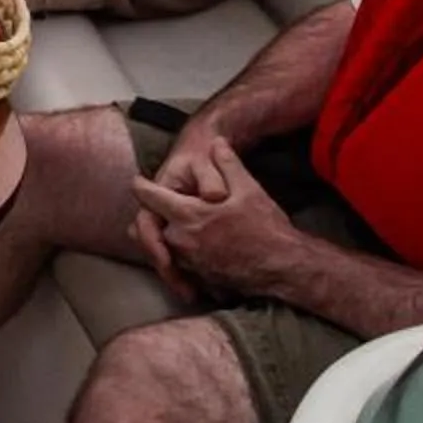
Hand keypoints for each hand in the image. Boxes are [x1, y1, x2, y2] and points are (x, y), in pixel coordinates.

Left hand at [129, 139, 301, 300]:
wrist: (284, 268)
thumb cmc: (266, 228)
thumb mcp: (249, 189)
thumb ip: (227, 164)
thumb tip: (217, 143)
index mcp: (188, 216)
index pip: (150, 198)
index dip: (142, 186)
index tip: (138, 180)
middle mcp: (182, 242)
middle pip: (149, 227)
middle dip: (150, 216)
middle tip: (153, 207)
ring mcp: (189, 264)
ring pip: (162, 248)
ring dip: (162, 238)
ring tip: (170, 227)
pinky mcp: (199, 279)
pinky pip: (178, 266)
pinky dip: (177, 258)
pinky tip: (190, 249)